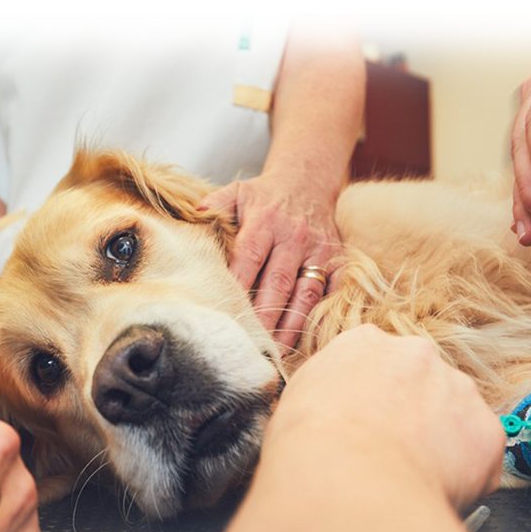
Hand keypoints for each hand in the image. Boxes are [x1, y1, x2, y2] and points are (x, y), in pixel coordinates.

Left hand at [205, 171, 343, 348]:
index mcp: (265, 220)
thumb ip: (214, 206)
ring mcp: (320, 250)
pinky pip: (333, 292)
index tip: (225, 313)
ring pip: (307, 292)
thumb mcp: (237, 191)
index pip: (249, 256)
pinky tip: (309, 339)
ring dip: (292, 324)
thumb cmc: (264, 195)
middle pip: (278, 281)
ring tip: (276, 351)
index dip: (238, 286)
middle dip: (264, 315)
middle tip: (249, 344)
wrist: (308, 180)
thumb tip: (192, 220)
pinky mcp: (339, 261)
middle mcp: (294, 236)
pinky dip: (323, 316)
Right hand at [265, 326, 504, 511]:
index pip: (379, 366)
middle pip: (424, 384)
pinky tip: (435, 492)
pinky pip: (481, 455)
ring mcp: (458, 389)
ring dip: (442, 444)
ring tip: (412, 481)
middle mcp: (417, 355)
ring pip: (456, 417)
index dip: (375, 401)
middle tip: (394, 457)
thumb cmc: (309, 450)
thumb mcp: (295, 404)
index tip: (369, 428)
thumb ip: (324, 394)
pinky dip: (467, 476)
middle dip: (414, 417)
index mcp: (365, 344)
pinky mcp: (486, 431)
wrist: (345, 481)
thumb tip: (328, 414)